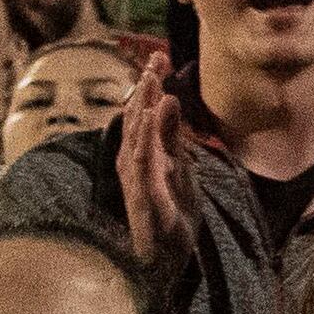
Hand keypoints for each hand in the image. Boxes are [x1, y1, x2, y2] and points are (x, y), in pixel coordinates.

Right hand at [113, 68, 197, 265]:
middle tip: (157, 57)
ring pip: (137, 137)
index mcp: (143, 155)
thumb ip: (172, 137)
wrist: (165, 258)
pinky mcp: (143, 196)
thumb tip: (168, 101)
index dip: (150, 84)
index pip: (144, 114)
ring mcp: (137, 179)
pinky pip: (142, 163)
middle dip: (146, 87)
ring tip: (153, 80)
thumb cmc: (170, 215)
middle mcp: (134, 162)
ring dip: (143, 107)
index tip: (161, 55)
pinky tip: (150, 120)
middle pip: (137, 118)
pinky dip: (145, 139)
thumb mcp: (178, 170)